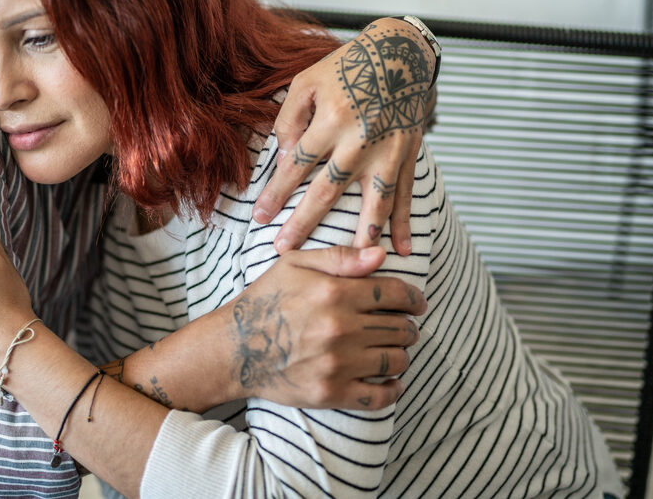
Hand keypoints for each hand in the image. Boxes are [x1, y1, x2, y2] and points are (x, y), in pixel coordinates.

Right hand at [225, 245, 425, 411]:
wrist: (234, 348)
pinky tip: (393, 382)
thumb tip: (380, 254)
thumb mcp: (295, 265)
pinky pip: (378, 397)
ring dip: (402, 354)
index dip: (413, 298)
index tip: (418, 303)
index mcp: (334, 294)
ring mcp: (337, 364)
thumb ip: (340, 257)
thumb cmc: (264, 300)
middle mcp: (339, 329)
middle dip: (407, 326)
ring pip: (395, 360)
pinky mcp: (331, 393)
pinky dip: (393, 390)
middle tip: (403, 326)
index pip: (394, 294)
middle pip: (399, 328)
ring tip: (396, 349)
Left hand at [254, 18, 435, 255]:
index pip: (296, 165)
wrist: (399, 52)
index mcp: (331, 119)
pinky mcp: (408, 155)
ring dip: (360, 234)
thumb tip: (284, 158)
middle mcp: (360, 140)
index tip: (259, 216)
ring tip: (350, 261)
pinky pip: (406, 194)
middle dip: (304, 222)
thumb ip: (291, 118)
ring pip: (373, 201)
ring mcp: (388, 150)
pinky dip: (405, 224)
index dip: (276, 193)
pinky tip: (402, 250)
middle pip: (328, 191)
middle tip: (284, 249)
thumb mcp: (308, 81)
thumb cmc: (347, 65)